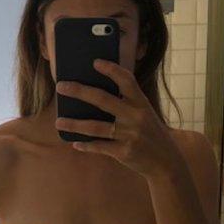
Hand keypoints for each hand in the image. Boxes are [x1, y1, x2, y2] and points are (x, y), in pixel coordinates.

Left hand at [55, 59, 175, 177]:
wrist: (165, 161)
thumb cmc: (149, 133)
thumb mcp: (144, 114)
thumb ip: (126, 104)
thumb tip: (93, 97)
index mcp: (141, 103)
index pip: (126, 80)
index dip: (111, 70)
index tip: (95, 62)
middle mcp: (136, 116)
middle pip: (103, 100)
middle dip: (80, 91)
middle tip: (61, 86)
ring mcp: (130, 135)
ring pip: (96, 127)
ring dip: (74, 124)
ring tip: (58, 122)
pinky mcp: (124, 152)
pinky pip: (100, 147)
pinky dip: (86, 145)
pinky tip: (75, 143)